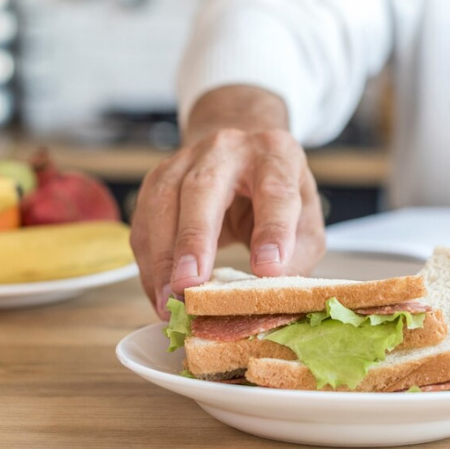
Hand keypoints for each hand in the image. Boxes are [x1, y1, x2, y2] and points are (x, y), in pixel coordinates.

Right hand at [130, 98, 325, 318]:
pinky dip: (149, 262)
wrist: (242, 154)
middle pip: (204, 188)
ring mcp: (186, 159)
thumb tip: (272, 293)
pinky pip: (144, 221)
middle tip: (189, 284)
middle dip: (195, 238)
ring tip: (169, 299)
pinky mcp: (157, 179)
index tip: (268, 269)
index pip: (276, 191)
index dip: (272, 231)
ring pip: (164, 202)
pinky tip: (158, 291)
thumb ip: (298, 254)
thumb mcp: (305, 219)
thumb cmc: (277, 193)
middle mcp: (228, 149)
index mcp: (276, 155)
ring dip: (162, 257)